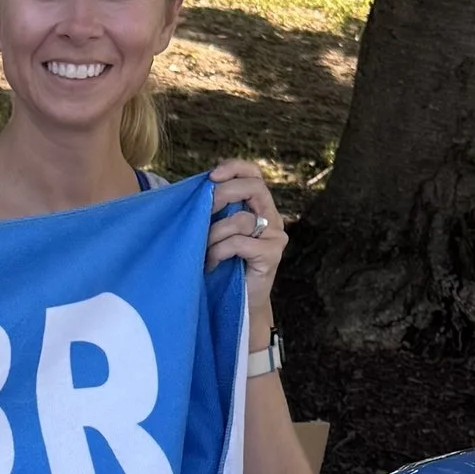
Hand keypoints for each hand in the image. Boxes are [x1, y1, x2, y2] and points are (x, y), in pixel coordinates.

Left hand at [205, 160, 287, 307]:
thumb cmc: (225, 266)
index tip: (211, 176)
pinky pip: (239, 242)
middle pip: (253, 188)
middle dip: (222, 195)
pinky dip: (219, 251)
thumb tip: (198, 189)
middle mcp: (273, 217)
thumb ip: (217, 210)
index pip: (254, 173)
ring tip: (203, 250)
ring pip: (240, 219)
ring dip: (214, 234)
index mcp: (260, 206)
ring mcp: (276, 236)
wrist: (241, 304)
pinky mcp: (272, 254)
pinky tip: (212, 263)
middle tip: (201, 212)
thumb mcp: (219, 232)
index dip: (234, 168)